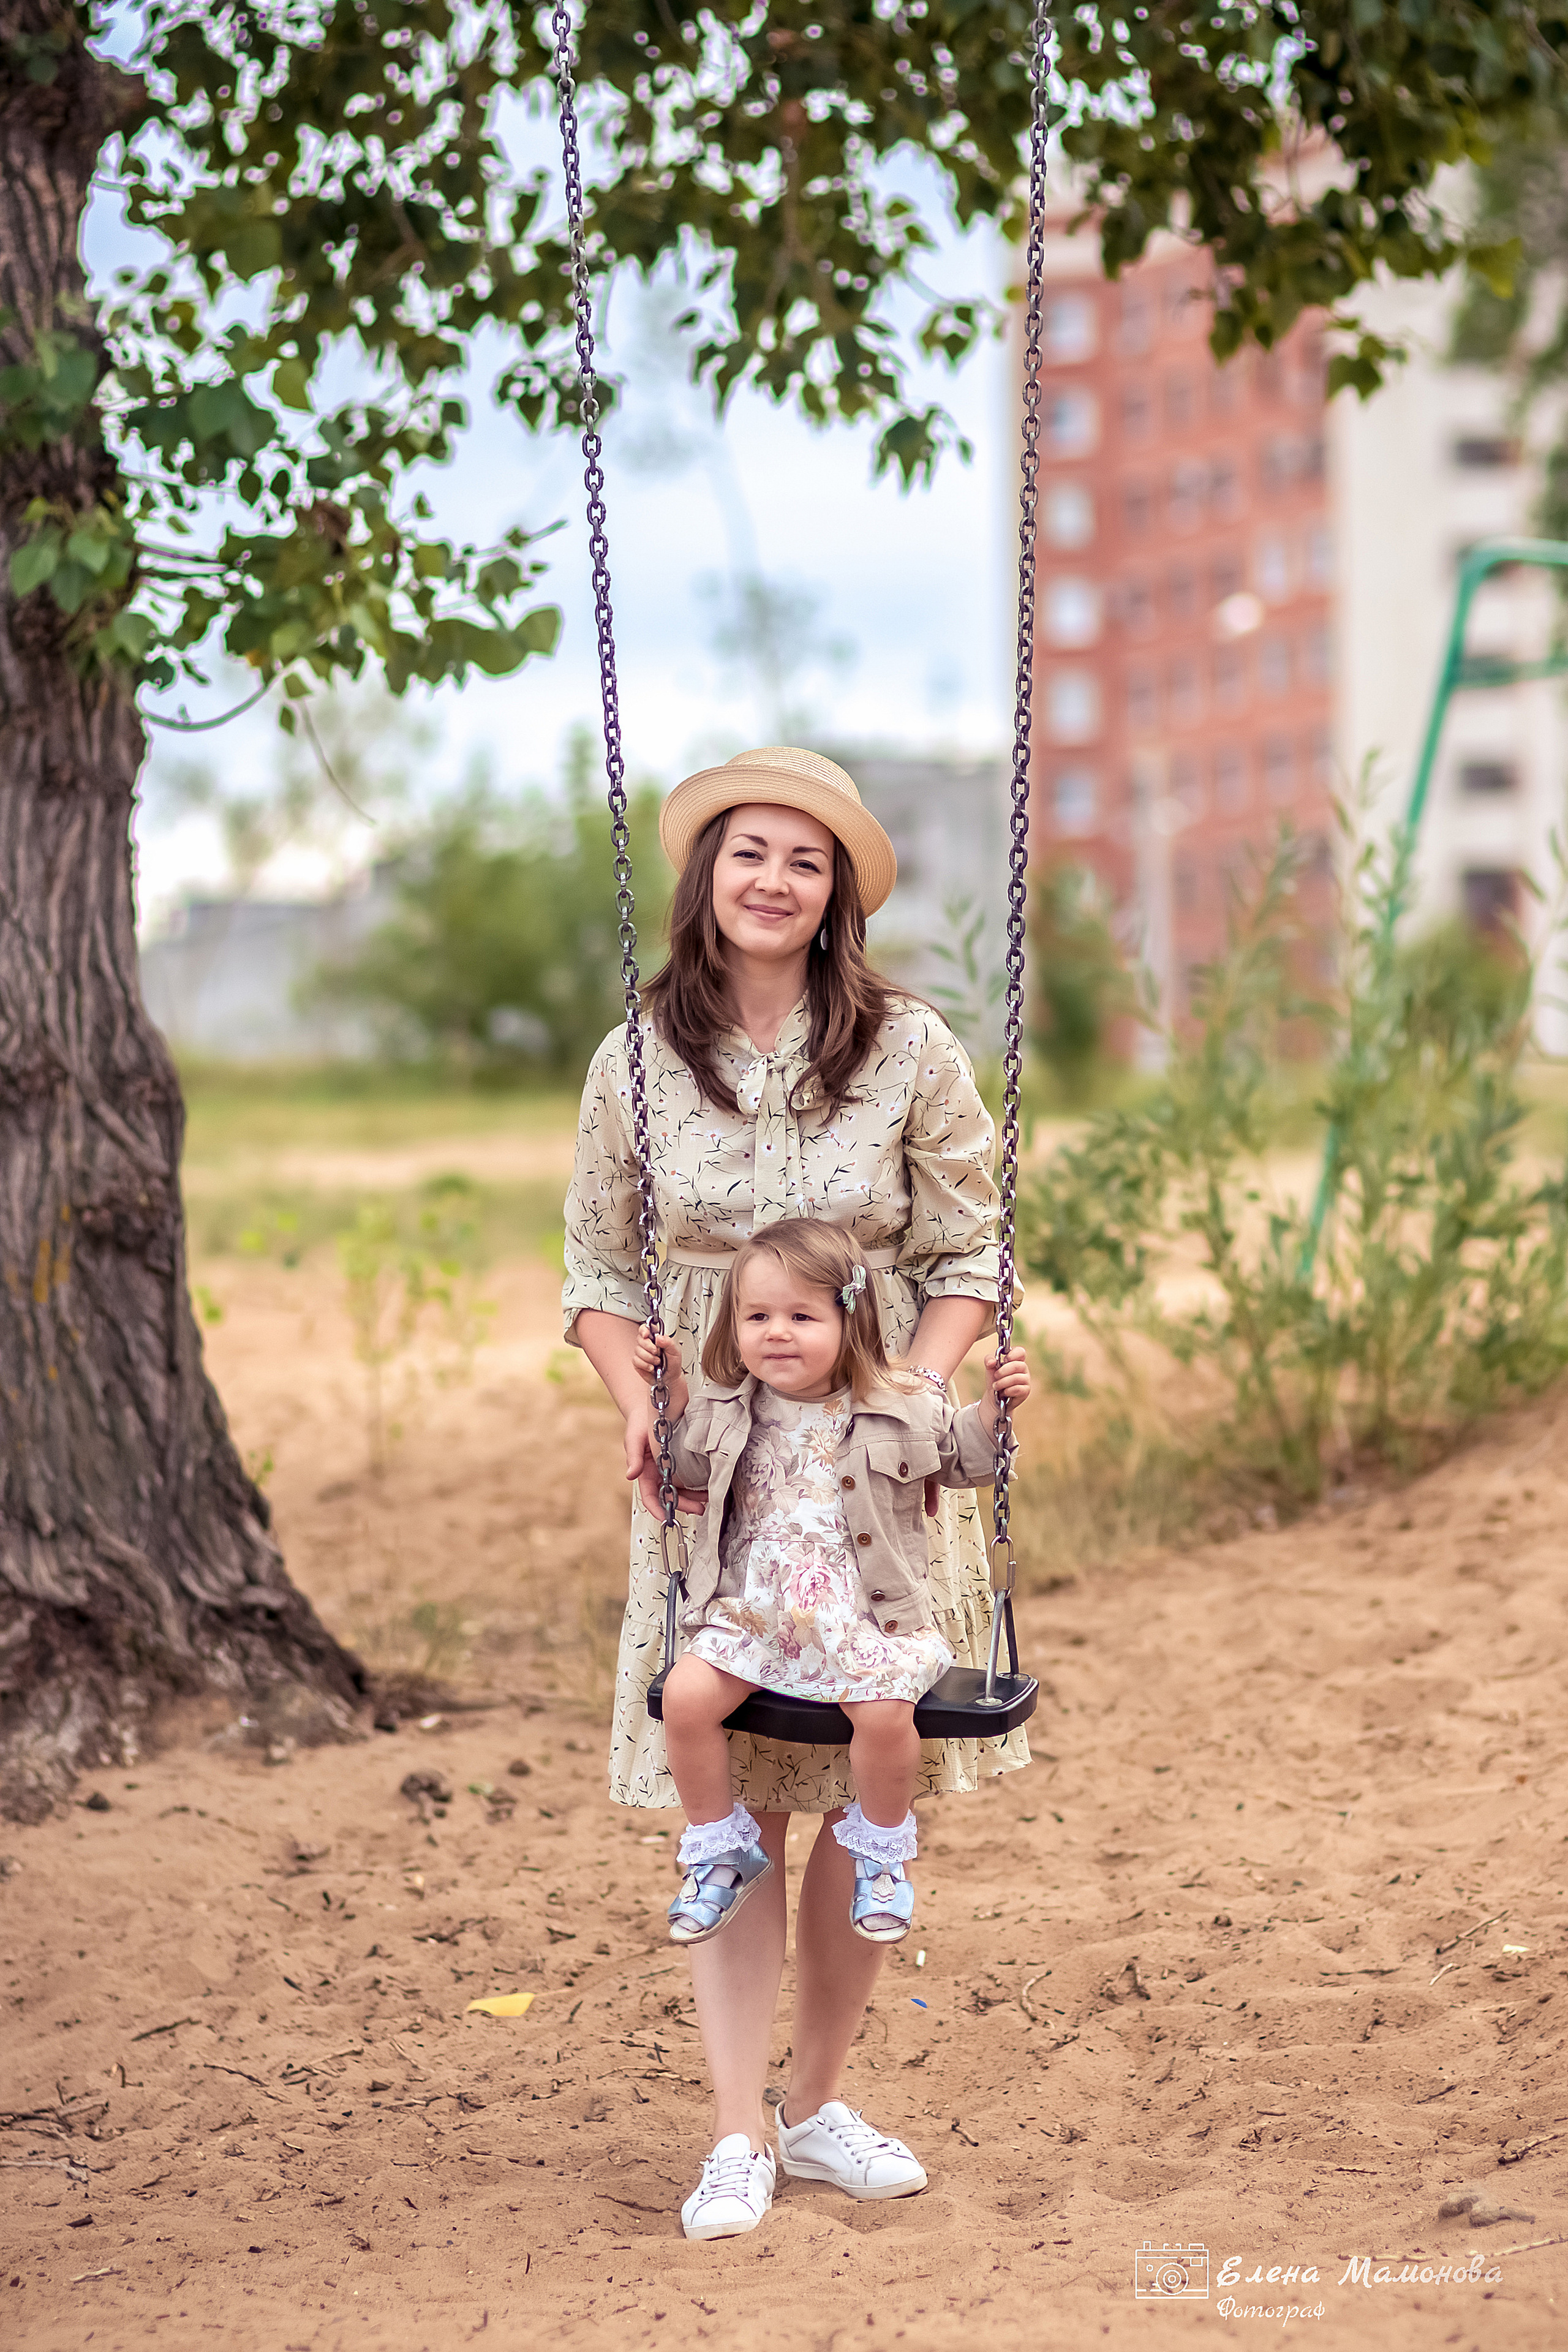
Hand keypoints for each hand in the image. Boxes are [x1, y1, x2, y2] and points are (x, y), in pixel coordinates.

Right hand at [623, 1391, 704, 1520]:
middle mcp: (658, 1475)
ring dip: (694, 1496)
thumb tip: (629, 1476)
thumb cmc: (639, 1424)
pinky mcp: (682, 1462)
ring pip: (682, 1489)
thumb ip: (633, 1457)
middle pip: (670, 1497)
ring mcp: (670, 1470)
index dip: (658, 1510)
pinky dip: (699, 1483)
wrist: (652, 1407)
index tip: (668, 1518)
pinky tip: (710, 1483)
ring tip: (710, 1498)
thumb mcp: (633, 1439)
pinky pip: (691, 1476)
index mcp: (645, 1473)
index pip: (650, 1498)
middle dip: (684, 1505)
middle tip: (700, 1509)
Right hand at [631, 1321, 688, 1421]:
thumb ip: (668, 1342)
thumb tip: (658, 1337)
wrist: (671, 1379)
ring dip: (649, 1358)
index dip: (643, 1330)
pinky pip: (636, 1361)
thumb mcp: (675, 1351)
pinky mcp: (638, 1363)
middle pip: (639, 1339)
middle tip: (657, 1352)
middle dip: (649, 1347)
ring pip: (637, 1350)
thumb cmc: (673, 1364)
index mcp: (656, 1339)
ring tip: (657, 1362)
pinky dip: (645, 1365)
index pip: (645, 1328)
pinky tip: (651, 1367)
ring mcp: (641, 1354)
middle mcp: (647, 1345)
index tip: (646, 1335)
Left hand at [980, 1343, 1030, 1432]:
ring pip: (1016, 1378)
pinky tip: (1004, 1392)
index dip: (1013, 1354)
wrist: (994, 1396)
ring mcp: (1026, 1379)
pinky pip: (1017, 1389)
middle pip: (1017, 1365)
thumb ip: (989, 1360)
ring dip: (1002, 1382)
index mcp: (1016, 1359)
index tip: (1004, 1360)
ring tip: (996, 1386)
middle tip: (996, 1376)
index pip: (1021, 1352)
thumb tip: (992, 1361)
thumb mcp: (989, 1367)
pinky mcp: (1026, 1391)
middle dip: (1003, 1371)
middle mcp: (1023, 1368)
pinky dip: (1007, 1390)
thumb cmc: (994, 1379)